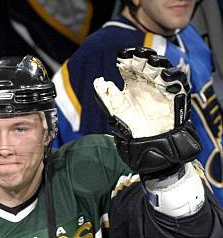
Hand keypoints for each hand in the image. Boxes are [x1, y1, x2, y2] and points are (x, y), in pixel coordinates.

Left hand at [94, 47, 201, 175]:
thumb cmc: (132, 129)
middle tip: (137, 55)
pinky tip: (165, 77)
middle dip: (142, 57)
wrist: (150, 145)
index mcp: (132, 84)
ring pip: (162, 69)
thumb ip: (107, 98)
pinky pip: (177, 83)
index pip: (129, 65)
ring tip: (151, 61)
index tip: (121, 57)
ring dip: (157, 64)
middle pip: (146, 63)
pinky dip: (173, 78)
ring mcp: (161, 88)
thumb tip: (98, 82)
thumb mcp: (116, 113)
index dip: (126, 58)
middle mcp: (146, 83)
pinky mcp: (175, 96)